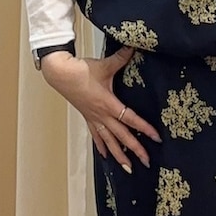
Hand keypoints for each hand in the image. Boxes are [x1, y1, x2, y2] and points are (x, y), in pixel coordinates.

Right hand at [41, 46, 160, 171]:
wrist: (59, 74)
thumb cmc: (81, 70)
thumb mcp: (104, 65)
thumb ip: (121, 58)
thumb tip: (134, 47)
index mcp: (108, 104)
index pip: (130, 119)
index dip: (144, 129)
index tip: (155, 137)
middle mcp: (101, 115)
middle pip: (121, 136)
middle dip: (135, 149)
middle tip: (147, 162)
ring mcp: (93, 118)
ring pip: (108, 141)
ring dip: (119, 155)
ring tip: (128, 168)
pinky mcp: (87, 117)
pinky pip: (96, 136)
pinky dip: (101, 147)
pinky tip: (105, 156)